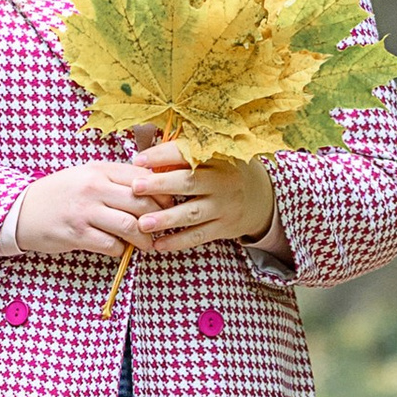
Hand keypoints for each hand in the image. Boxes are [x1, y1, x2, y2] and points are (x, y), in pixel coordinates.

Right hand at [6, 163, 149, 259]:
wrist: (21, 210)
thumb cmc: (59, 193)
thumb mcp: (85, 175)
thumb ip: (114, 178)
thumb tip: (151, 188)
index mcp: (99, 169)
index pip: (142, 178)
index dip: (162, 193)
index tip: (168, 205)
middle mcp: (93, 187)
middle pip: (142, 202)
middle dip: (159, 218)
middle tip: (162, 228)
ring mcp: (85, 211)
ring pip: (130, 225)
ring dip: (144, 239)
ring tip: (147, 244)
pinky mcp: (77, 234)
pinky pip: (111, 245)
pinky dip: (121, 250)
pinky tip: (120, 249)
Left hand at [124, 142, 278, 255]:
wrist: (261, 196)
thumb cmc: (225, 170)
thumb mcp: (214, 153)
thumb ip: (184, 152)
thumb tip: (145, 154)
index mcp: (217, 156)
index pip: (187, 153)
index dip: (162, 155)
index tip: (138, 160)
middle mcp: (223, 180)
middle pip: (189, 182)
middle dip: (161, 185)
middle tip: (135, 188)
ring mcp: (225, 206)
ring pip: (192, 213)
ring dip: (166, 219)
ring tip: (142, 223)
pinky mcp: (225, 227)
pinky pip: (199, 236)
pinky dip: (178, 241)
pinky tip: (158, 244)